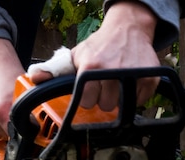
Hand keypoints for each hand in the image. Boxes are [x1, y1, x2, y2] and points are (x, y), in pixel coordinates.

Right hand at [0, 38, 24, 138]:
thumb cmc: (12, 80)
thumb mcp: (28, 95)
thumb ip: (33, 114)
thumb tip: (41, 132)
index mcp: (3, 109)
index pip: (19, 136)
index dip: (28, 136)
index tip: (32, 133)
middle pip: (12, 137)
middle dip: (19, 131)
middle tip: (21, 117)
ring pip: (4, 136)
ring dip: (9, 128)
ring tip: (10, 112)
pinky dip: (1, 126)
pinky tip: (3, 114)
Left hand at [30, 1, 160, 109]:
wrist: (129, 28)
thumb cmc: (100, 46)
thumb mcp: (76, 55)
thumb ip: (54, 70)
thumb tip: (34, 78)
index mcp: (91, 68)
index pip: (86, 102)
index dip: (87, 97)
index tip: (89, 88)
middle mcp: (113, 72)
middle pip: (105, 106)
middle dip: (104, 98)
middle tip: (104, 84)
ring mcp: (134, 76)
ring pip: (122, 106)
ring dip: (119, 98)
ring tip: (116, 83)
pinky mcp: (150, 79)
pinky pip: (139, 102)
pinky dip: (135, 96)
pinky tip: (130, 82)